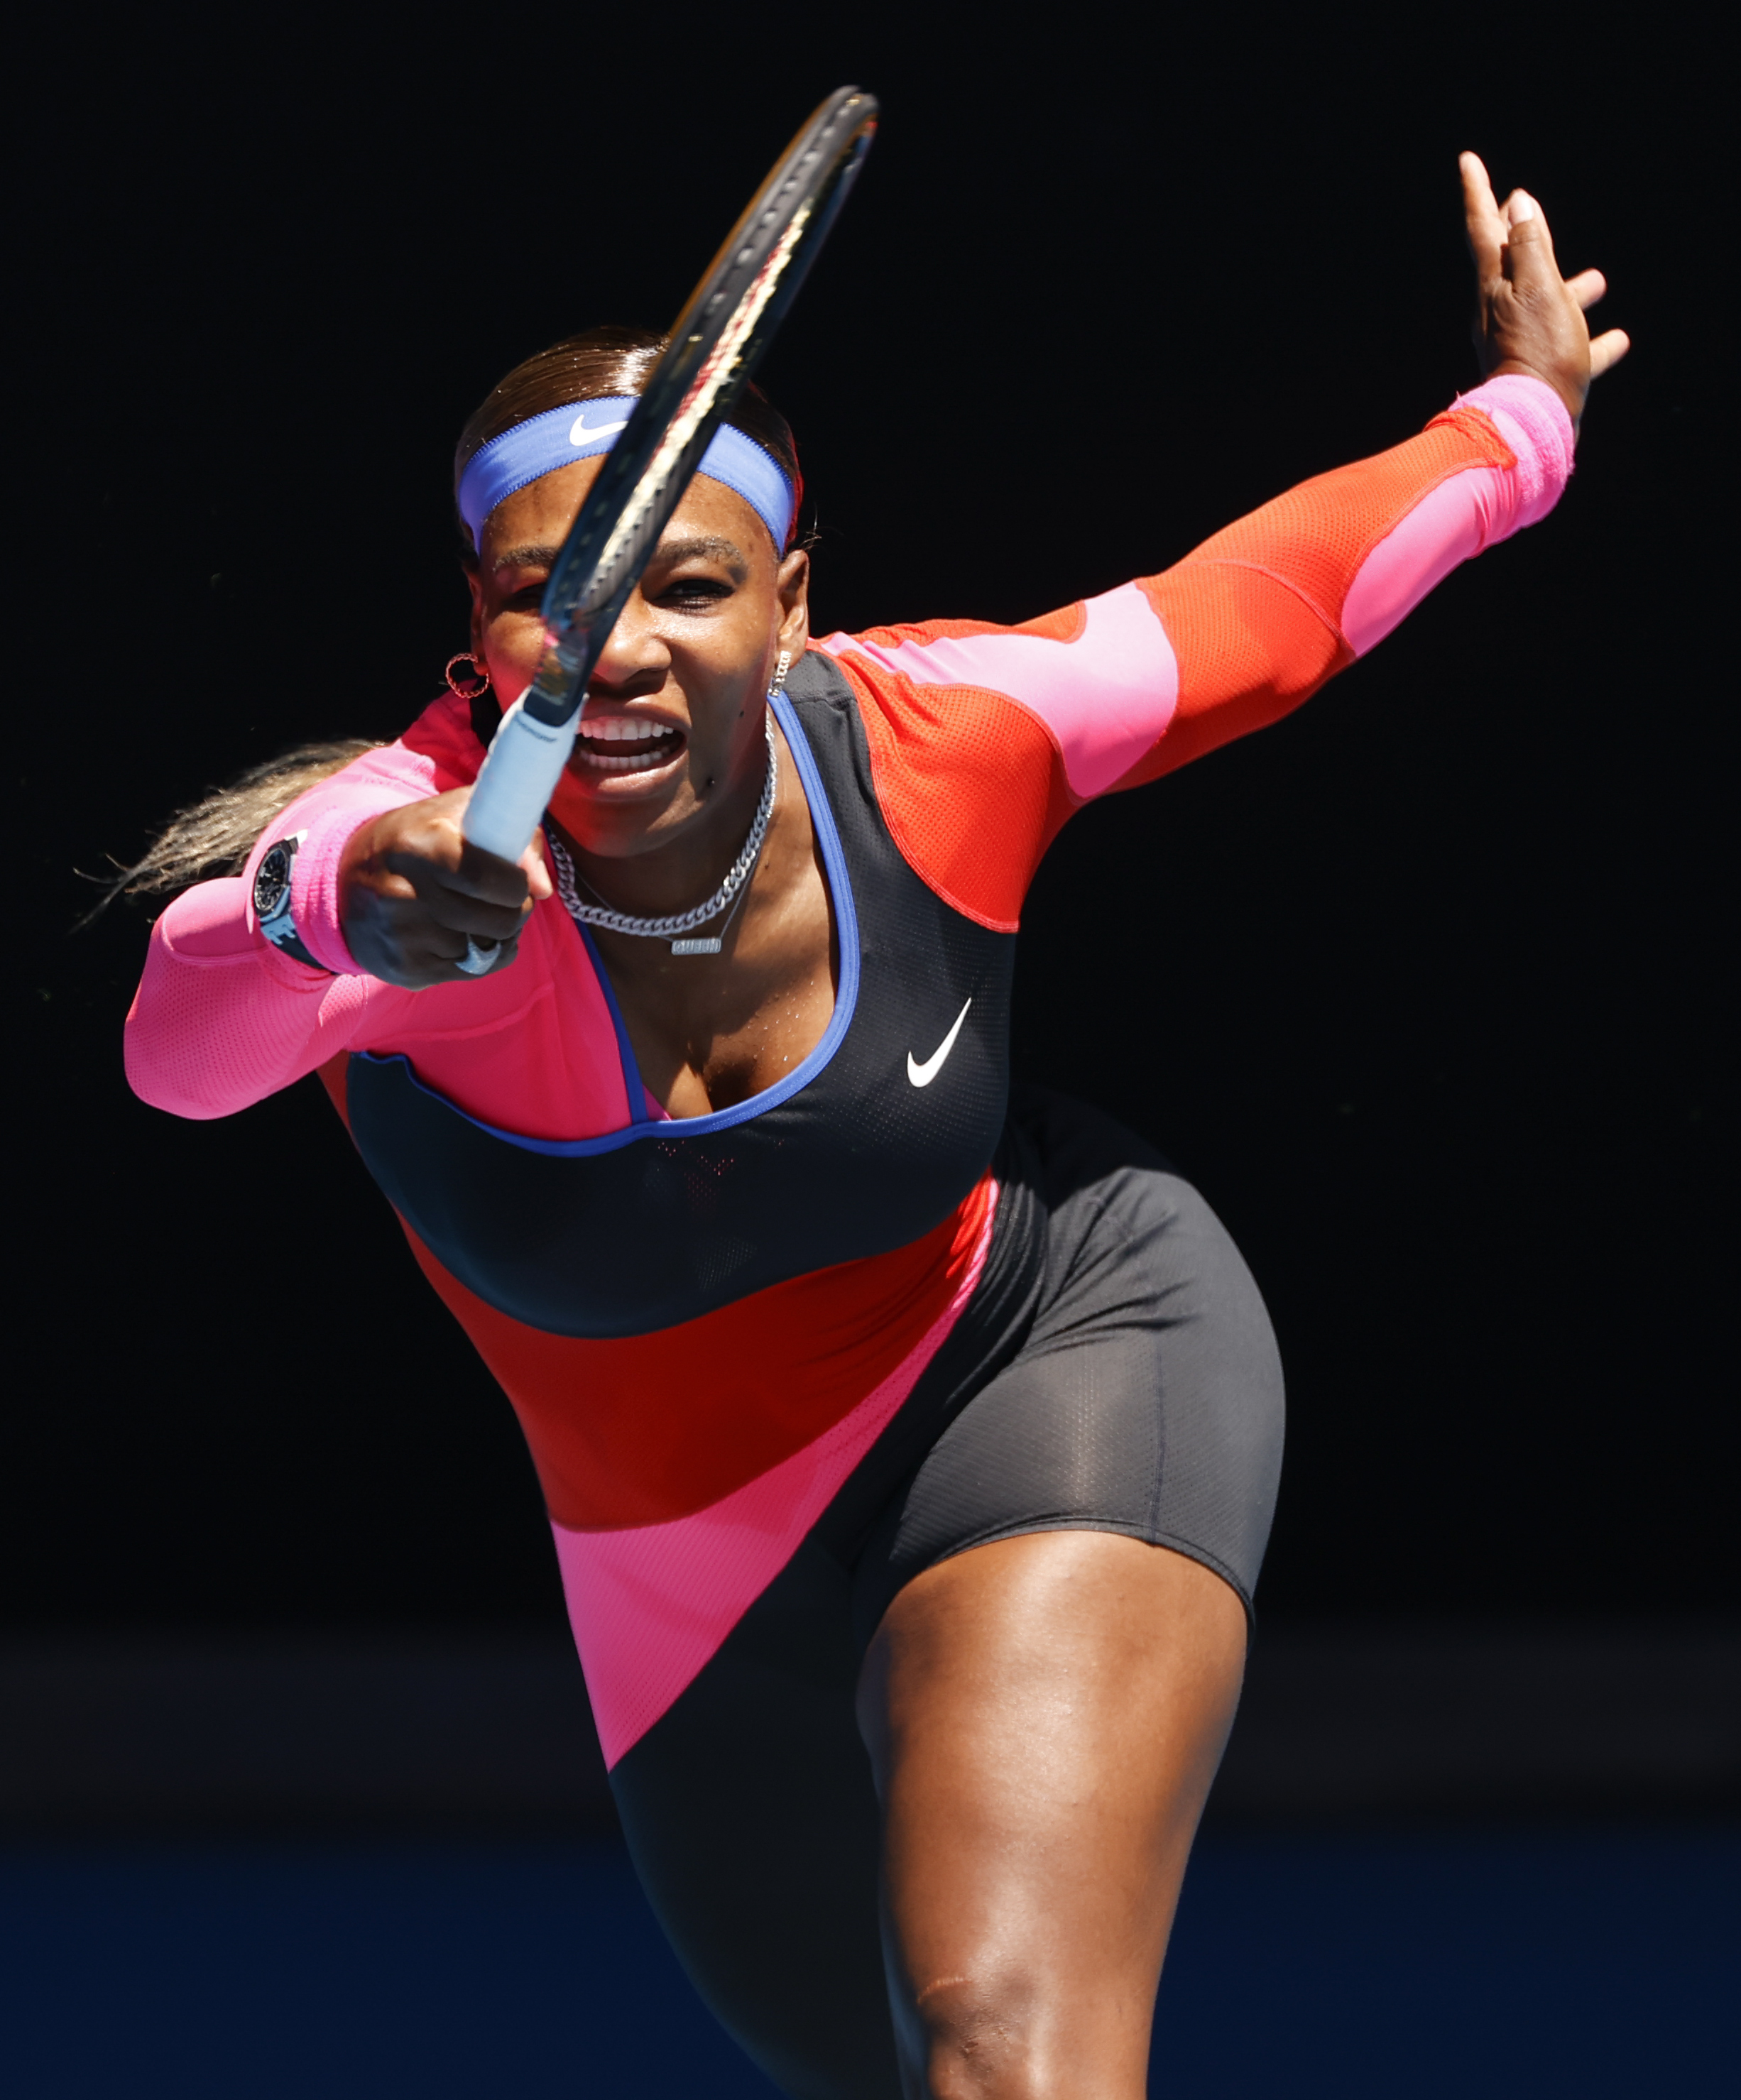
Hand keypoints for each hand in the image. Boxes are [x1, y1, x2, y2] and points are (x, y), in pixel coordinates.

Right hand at [338, 788, 552, 988]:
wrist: (343, 882)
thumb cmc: (417, 840)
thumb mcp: (456, 815)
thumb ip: (511, 836)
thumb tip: (543, 887)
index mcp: (418, 847)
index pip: (487, 879)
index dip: (516, 884)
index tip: (516, 880)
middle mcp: (403, 895)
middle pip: (499, 921)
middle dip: (516, 910)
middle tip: (504, 897)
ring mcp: (402, 938)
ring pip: (489, 948)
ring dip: (497, 933)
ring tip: (476, 911)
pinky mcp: (404, 970)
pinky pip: (472, 971)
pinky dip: (479, 955)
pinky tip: (461, 933)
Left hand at [1461, 151, 1629, 424]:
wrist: (1532, 423)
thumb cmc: (1539, 351)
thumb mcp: (1539, 287)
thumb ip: (1531, 244)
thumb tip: (1518, 202)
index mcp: (1496, 286)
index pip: (1484, 228)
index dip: (1478, 192)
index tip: (1467, 160)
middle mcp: (1500, 312)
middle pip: (1511, 264)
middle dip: (1520, 234)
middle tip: (1519, 205)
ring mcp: (1519, 343)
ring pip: (1546, 305)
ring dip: (1569, 288)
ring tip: (1599, 281)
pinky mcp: (1540, 374)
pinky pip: (1570, 349)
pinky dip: (1592, 341)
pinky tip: (1619, 339)